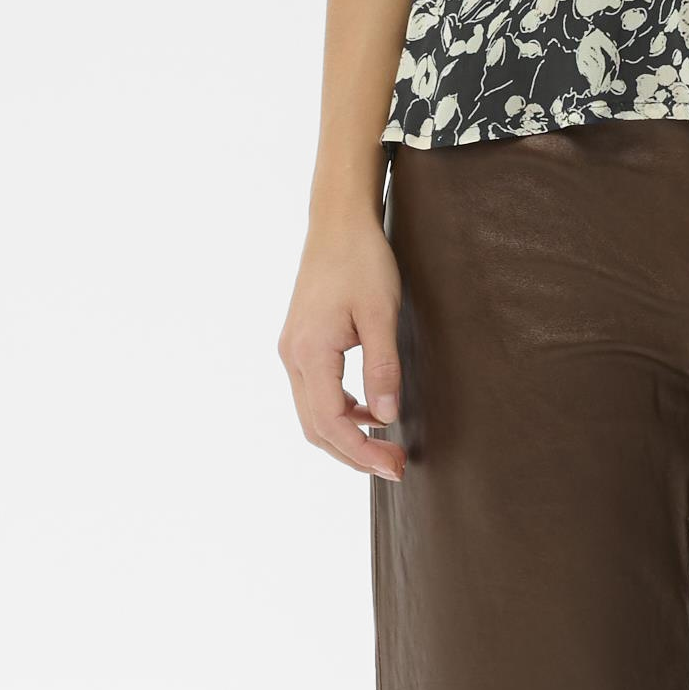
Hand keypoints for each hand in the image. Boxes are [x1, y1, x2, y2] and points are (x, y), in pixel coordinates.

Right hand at [279, 216, 409, 479]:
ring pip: (312, 414)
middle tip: (396, 466)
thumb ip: (383, 369)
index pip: (331, 422)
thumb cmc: (362, 261)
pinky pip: (314, 394)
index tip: (395, 466)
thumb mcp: (382, 314)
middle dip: (354, 454)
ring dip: (346, 437)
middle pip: (316, 428)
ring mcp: (292, 351)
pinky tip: (369, 414)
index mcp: (309, 353)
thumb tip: (386, 419)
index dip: (362, 452)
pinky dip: (340, 413)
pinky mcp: (300, 344)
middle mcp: (292, 357)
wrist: (338, 223)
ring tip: (385, 448)